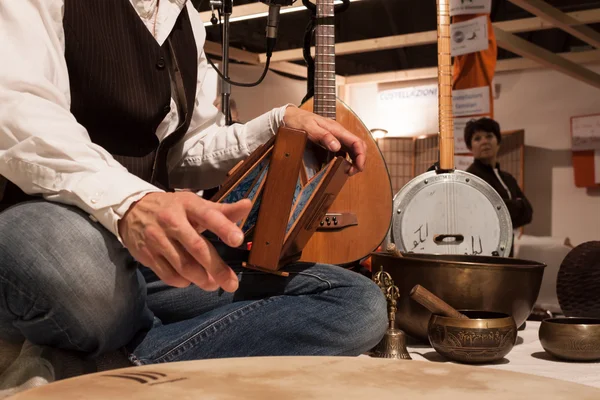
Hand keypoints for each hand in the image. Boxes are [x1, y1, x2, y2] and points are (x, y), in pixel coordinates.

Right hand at [118, 192, 251, 291]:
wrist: (132, 210)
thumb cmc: (173, 208)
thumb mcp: (195, 204)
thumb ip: (223, 210)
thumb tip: (248, 205)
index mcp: (188, 205)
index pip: (208, 216)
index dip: (224, 228)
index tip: (238, 240)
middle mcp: (171, 221)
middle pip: (197, 247)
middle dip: (216, 268)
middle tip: (231, 283)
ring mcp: (157, 239)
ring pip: (183, 265)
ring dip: (202, 279)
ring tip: (214, 284)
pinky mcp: (147, 255)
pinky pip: (169, 275)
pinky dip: (183, 281)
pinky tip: (192, 281)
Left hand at [283, 106, 365, 175]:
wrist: (290, 117)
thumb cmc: (299, 121)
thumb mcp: (309, 128)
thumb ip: (323, 136)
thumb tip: (337, 147)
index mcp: (336, 129)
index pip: (356, 141)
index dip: (361, 155)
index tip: (359, 167)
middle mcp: (338, 133)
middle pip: (357, 146)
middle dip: (359, 160)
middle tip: (352, 172)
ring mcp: (335, 137)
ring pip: (351, 149)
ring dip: (353, 161)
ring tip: (348, 172)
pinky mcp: (331, 141)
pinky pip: (343, 151)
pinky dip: (346, 159)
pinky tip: (341, 166)